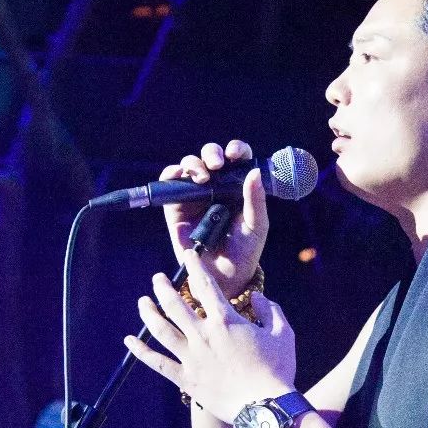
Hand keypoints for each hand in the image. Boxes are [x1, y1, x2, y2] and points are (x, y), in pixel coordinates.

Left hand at [126, 248, 295, 424]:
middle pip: (175, 305)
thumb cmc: (277, 370)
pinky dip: (141, 352)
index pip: (205, 286)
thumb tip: (257, 297)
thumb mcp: (282, 334)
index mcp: (226, 321)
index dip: (195, 267)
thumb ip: (270, 311)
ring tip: (142, 302)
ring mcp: (192, 357)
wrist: (265, 408)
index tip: (187, 255)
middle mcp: (204, 335)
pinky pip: (158, 363)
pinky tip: (129, 341)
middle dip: (163, 288)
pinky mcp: (186, 379)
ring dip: (149, 313)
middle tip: (157, 279)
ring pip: (162, 330)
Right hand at [159, 140, 267, 299]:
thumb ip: (256, 200)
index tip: (235, 154)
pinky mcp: (176, 206)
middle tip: (217, 165)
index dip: (235, 150)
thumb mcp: (257, 226)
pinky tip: (178, 174)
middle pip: (211, 156)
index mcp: (238, 186)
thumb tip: (254, 171)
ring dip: (194, 163)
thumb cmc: (245, 251)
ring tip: (201, 177)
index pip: (237, 159)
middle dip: (212, 153)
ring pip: (190, 165)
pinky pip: (170, 182)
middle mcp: (216, 186)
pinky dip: (171, 173)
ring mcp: (194, 194)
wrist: (223, 277)